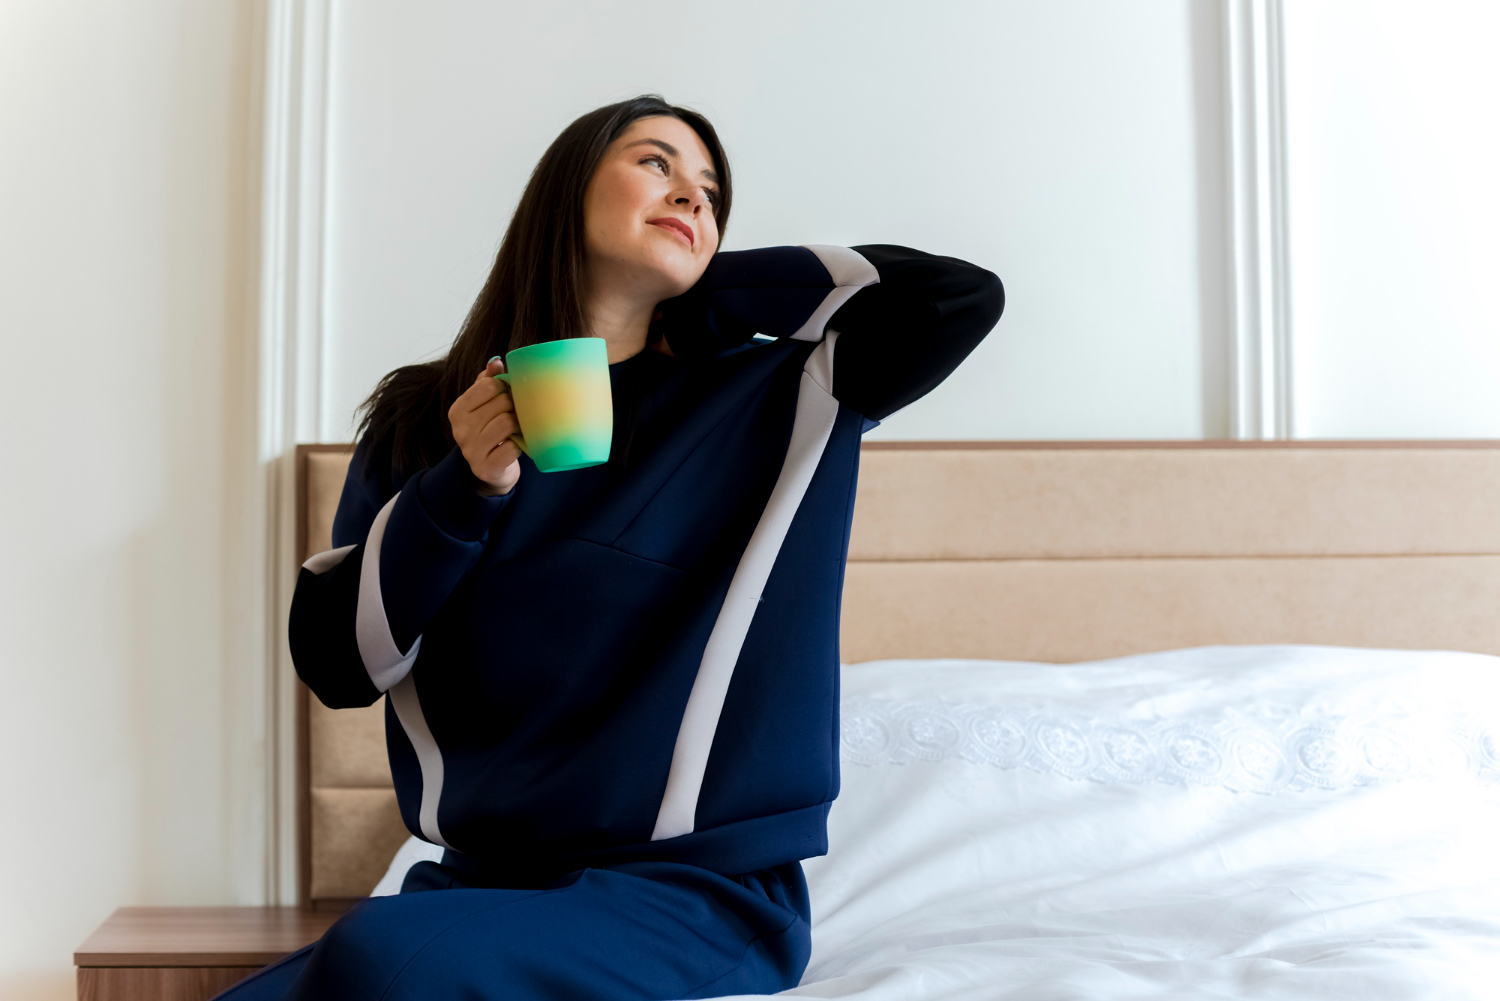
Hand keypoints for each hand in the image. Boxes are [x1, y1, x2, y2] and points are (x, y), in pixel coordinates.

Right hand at [447, 358, 521, 495]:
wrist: (489, 471)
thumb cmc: (489, 431)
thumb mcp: (483, 405)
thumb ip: (487, 382)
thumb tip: (496, 361)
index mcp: (458, 410)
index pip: (488, 386)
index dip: (505, 388)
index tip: (508, 397)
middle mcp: (460, 429)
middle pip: (501, 403)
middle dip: (514, 407)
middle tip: (516, 415)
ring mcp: (471, 450)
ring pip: (507, 422)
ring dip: (518, 425)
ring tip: (516, 429)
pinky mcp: (486, 467)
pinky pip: (511, 447)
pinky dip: (518, 446)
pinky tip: (515, 446)